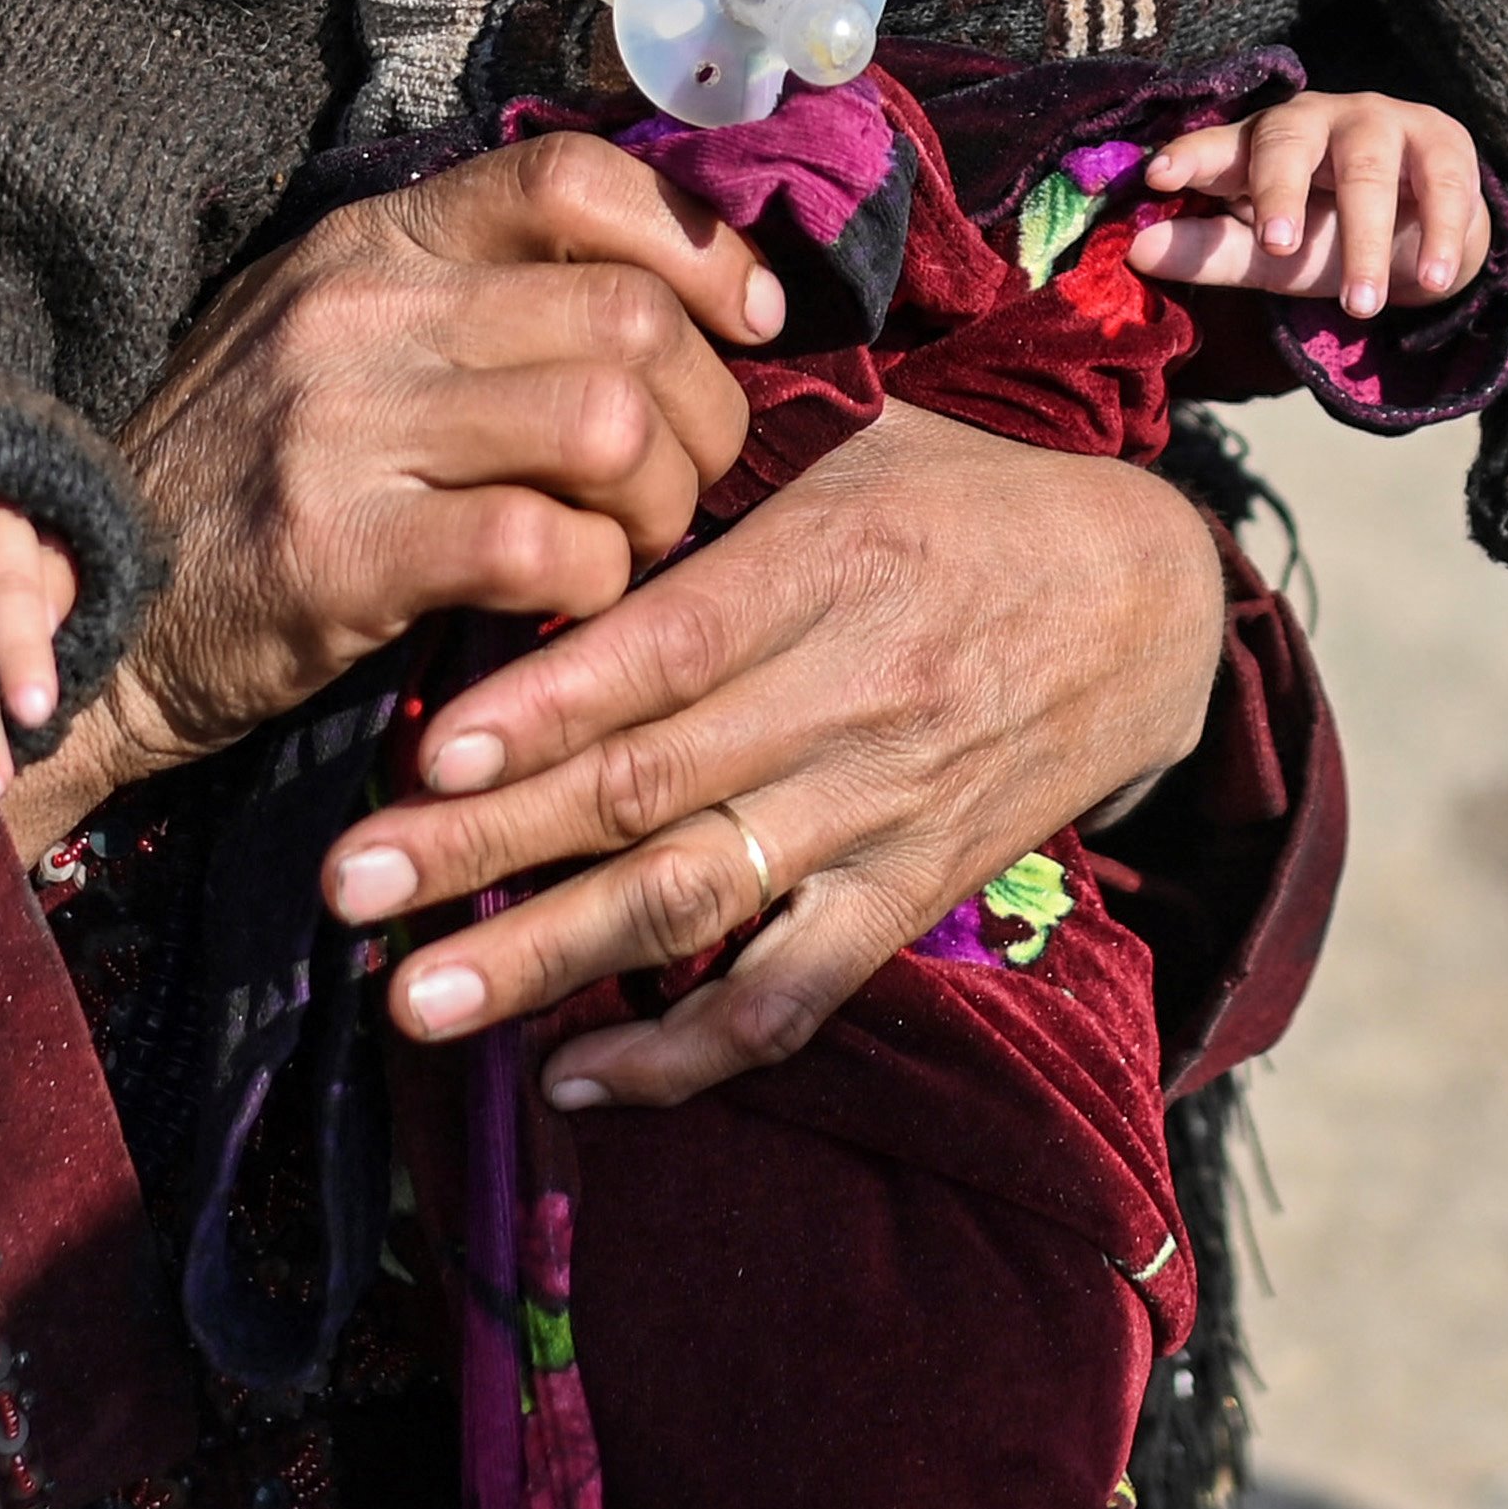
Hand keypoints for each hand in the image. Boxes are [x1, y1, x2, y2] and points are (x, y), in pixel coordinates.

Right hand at [19, 138, 775, 845]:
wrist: (90, 602)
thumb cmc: (248, 478)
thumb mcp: (338, 340)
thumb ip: (472, 298)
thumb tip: (666, 291)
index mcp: (371, 241)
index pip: (570, 175)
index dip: (696, 244)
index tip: (746, 319)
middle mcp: (358, 308)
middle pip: (625, 315)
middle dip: (709, 408)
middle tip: (692, 476)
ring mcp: (342, 424)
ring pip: (608, 426)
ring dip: (661, 502)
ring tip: (630, 541)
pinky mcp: (336, 550)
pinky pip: (542, 546)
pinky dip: (593, 583)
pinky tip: (565, 601)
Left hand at [316, 408, 1225, 1108]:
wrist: (1158, 603)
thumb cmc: (974, 498)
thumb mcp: (863, 435)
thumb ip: (722, 453)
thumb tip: (556, 434)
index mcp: (831, 562)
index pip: (672, 649)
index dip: (549, 709)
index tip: (430, 755)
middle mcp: (854, 696)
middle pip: (649, 788)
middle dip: (486, 848)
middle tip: (349, 887)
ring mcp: (883, 807)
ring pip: (698, 900)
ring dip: (548, 957)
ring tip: (417, 999)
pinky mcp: (916, 889)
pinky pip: (795, 991)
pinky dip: (688, 1048)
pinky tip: (576, 1073)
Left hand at [1122, 93, 1488, 315]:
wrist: (1423, 235)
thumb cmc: (1329, 236)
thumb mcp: (1269, 257)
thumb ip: (1210, 252)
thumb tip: (1135, 252)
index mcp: (1259, 144)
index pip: (1219, 144)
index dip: (1191, 156)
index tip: (1159, 176)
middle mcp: (1314, 122)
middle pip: (1287, 142)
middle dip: (1281, 191)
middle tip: (1277, 245)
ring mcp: (1380, 123)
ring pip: (1368, 172)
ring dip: (1366, 241)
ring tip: (1360, 305)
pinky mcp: (1442, 142)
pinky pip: (1442, 183)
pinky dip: (1439, 234)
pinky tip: (1434, 278)